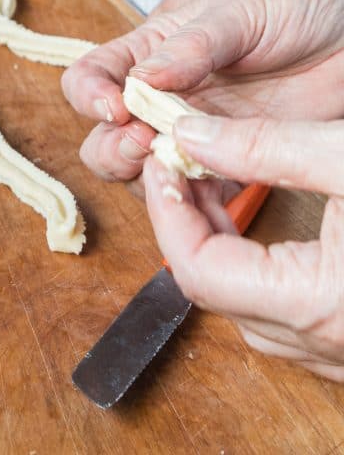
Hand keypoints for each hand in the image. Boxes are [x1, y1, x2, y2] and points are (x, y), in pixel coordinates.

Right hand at [61, 0, 343, 184]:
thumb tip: (139, 81)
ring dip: (146, 177)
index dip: (89, 96)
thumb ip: (194, 44)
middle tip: (145, 141)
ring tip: (179, 166)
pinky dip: (190, 202)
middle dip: (111, 146)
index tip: (117, 106)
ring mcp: (198, 131)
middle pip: (103, 136)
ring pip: (140, 173)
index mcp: (153, 49)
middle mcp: (164, 94)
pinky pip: (195, 194)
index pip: (91, 76)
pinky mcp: (235, 163)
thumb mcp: (245, 6)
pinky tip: (207, 193)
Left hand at [144, 116, 343, 380]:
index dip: (167, 211)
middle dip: (184, 222)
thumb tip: (189, 134)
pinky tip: (253, 228)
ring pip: (245, 309)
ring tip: (209, 183)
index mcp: (318, 303)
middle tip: (179, 162)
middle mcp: (325, 343)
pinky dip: (253, 269)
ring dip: (216, 246)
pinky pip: (282, 318)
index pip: (198, 270)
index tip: (161, 159)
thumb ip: (267, 147)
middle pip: (214, 290)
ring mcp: (341, 353)